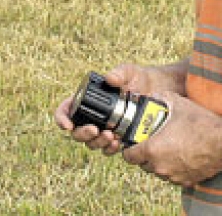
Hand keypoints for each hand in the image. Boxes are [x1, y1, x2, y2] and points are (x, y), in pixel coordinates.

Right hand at [54, 62, 189, 155]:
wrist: (159, 93)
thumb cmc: (140, 78)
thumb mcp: (130, 72)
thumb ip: (120, 73)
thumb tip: (110, 78)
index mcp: (88, 99)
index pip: (66, 109)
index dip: (62, 118)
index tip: (68, 125)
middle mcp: (94, 115)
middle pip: (76, 131)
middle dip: (82, 134)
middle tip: (95, 130)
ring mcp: (104, 127)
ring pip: (91, 143)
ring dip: (97, 143)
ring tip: (111, 137)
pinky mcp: (117, 137)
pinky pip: (107, 148)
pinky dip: (110, 149)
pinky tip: (118, 144)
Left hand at [122, 91, 221, 187]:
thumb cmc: (199, 123)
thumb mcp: (177, 103)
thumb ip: (160, 98)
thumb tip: (152, 96)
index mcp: (152, 150)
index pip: (128, 156)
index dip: (130, 148)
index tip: (136, 141)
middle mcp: (159, 166)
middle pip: (143, 164)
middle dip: (146, 154)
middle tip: (155, 141)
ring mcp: (173, 176)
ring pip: (158, 170)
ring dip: (160, 161)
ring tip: (171, 146)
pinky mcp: (185, 182)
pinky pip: (173, 176)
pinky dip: (175, 167)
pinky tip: (183, 154)